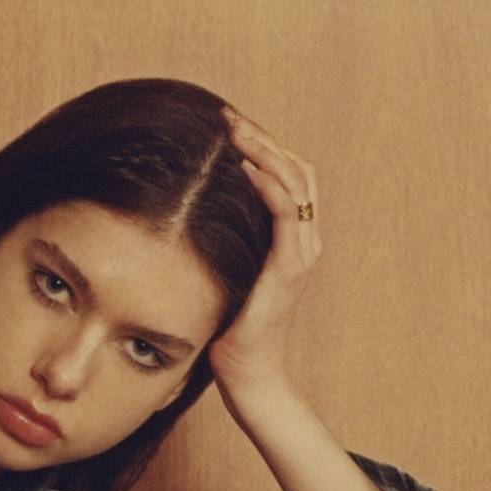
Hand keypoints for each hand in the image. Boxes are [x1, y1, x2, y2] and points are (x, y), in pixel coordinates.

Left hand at [208, 107, 320, 396]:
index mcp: (293, 239)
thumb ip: (223, 240)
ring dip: (265, 150)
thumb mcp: (225, 269)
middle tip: (228, 118)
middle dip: (263, 138)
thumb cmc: (228, 326)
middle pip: (298, 169)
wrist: (247, 372)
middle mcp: (304, 240)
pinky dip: (269, 184)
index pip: (290, 175)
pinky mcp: (289, 267)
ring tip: (234, 131)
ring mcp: (301, 252)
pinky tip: (245, 167)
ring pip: (296, 182)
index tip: (229, 126)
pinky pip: (286, 213)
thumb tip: (185, 208)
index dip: (265, 145)